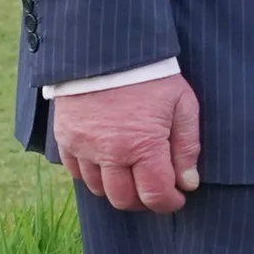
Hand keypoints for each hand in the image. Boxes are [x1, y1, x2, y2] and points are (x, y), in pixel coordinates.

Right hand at [54, 73, 202, 211]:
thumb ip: (187, 147)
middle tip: (156, 191)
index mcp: (142, 145)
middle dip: (143, 201)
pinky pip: (75, 172)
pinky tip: (109, 164)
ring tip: (134, 176)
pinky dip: (93, 175)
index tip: (177, 198)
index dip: (169, 203)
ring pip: (98, 189)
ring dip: (117, 189)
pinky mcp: (65, 138)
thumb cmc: (152, 76)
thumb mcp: (182, 105)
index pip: (154, 195)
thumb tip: (188, 183)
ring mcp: (83, 147)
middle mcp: (108, 152)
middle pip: (123, 199)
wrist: (107, 50)